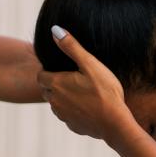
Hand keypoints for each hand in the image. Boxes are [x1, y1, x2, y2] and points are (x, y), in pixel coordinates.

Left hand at [37, 26, 133, 142]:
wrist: (115, 124)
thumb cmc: (105, 92)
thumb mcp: (90, 64)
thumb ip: (71, 46)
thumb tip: (55, 30)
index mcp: (56, 84)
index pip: (40, 76)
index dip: (48, 71)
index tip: (61, 69)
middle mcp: (55, 101)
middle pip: (47, 90)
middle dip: (54, 84)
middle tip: (72, 79)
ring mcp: (63, 116)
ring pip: (56, 104)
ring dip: (63, 98)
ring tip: (81, 92)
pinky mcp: (72, 126)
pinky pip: (67, 116)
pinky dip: (73, 111)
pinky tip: (88, 107)